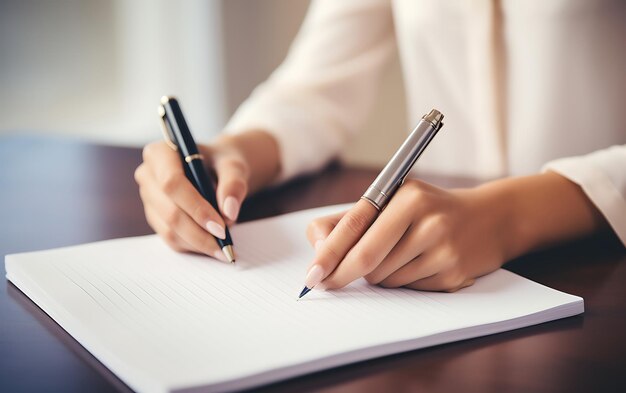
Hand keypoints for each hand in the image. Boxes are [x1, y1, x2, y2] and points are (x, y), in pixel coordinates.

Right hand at [134, 140, 248, 260]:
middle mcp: (148, 175)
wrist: (218, 168)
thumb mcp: (234, 165)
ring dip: (198, 243)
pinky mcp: (155, 217)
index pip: (172, 183)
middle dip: (199, 232)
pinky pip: (172, 238)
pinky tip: (213, 246)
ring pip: (169, 230)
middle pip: (170, 212)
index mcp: (160, 153)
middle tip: (226, 244)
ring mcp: (148, 198)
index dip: (196, 208)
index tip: (220, 226)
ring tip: (224, 247)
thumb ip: (234, 183)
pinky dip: (194, 245)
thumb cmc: (222, 162)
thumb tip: (229, 212)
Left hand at [305, 179, 507, 291]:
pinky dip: (402, 282)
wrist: (489, 219)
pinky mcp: (454, 273)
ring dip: (378, 275)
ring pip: (385, 278)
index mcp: (407, 196)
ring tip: (397, 256)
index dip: (330, 255)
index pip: (356, 228)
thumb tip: (319, 248)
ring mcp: (443, 247)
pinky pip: (408, 288)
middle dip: (344, 274)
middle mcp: (427, 219)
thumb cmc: (428, 210)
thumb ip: (351, 220)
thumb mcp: (393, 201)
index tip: (312, 276)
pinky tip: (418, 264)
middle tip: (329, 282)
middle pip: (368, 260)